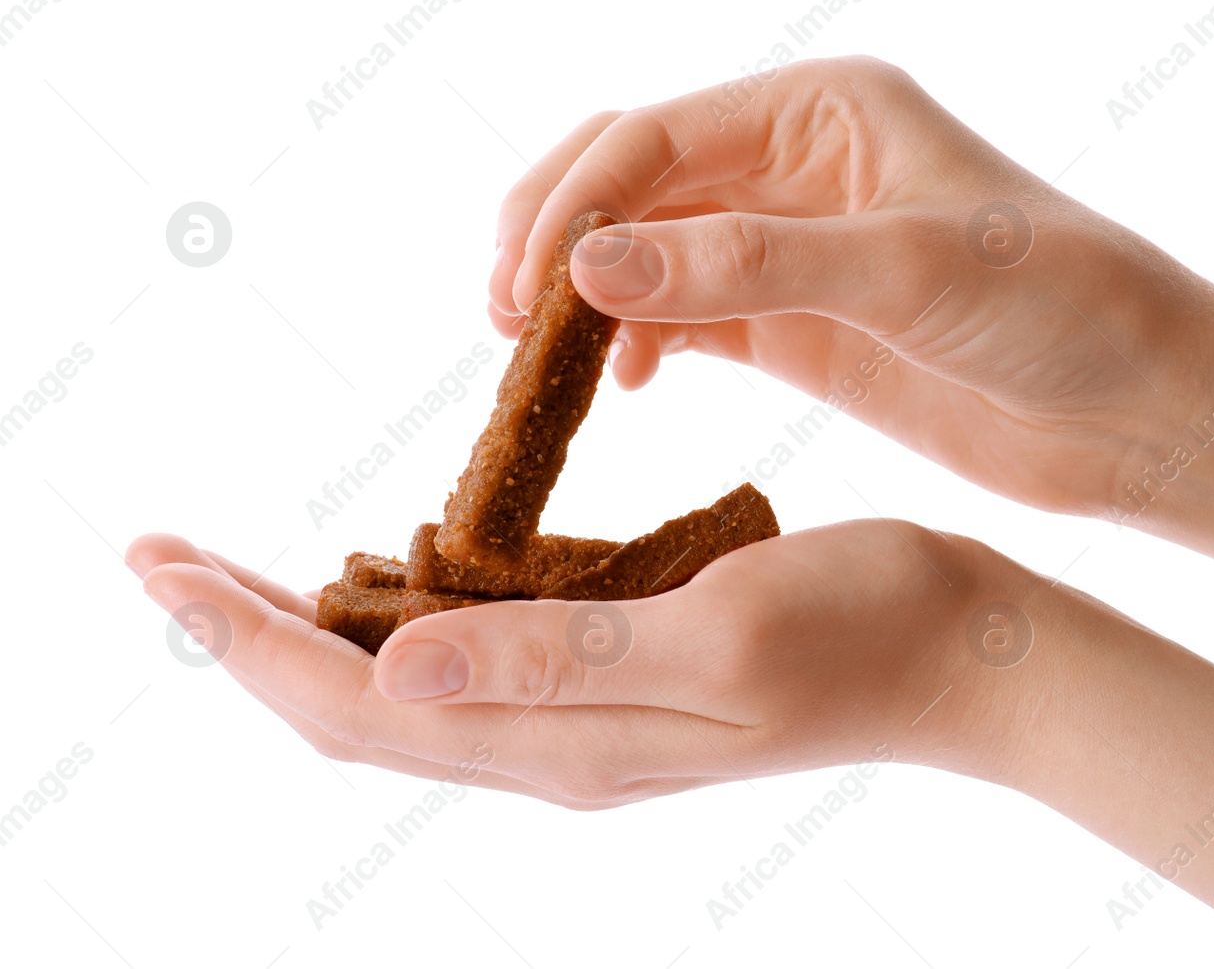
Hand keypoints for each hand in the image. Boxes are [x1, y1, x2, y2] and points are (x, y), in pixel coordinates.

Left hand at [126, 522, 1036, 807]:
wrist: (961, 657)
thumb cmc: (861, 629)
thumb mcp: (713, 631)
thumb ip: (555, 659)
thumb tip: (393, 670)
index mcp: (568, 739)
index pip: (356, 708)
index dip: (246, 642)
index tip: (159, 565)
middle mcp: (560, 745)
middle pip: (357, 711)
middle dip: (250, 639)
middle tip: (164, 561)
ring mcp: (593, 720)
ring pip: (410, 693)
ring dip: (316, 636)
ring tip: (246, 573)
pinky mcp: (626, 679)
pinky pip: (483, 665)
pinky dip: (410, 620)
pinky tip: (400, 572)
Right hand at [487, 56, 1213, 515]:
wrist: (1138, 409)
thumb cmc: (1061, 308)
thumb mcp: (910, 273)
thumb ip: (750, 267)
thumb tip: (588, 269)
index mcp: (824, 110)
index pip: (656, 135)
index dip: (574, 203)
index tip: (523, 286)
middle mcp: (796, 165)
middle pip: (631, 181)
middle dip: (558, 238)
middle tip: (504, 319)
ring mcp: (792, 247)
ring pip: (646, 252)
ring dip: (584, 297)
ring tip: (541, 362)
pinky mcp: (797, 325)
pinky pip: (685, 319)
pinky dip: (636, 344)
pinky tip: (622, 384)